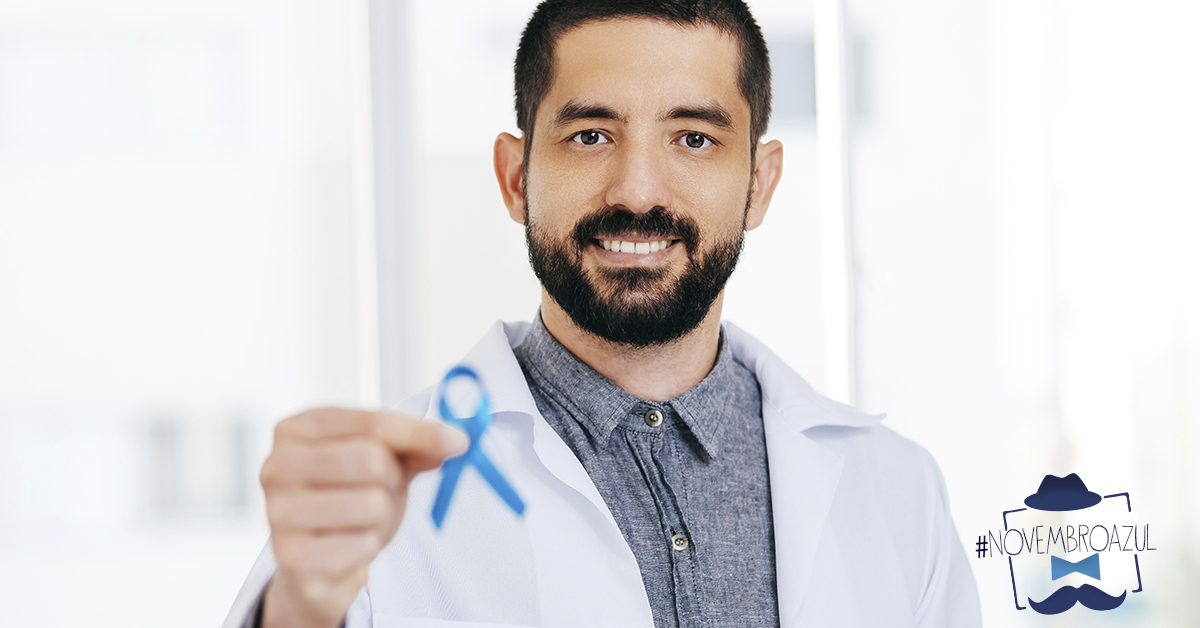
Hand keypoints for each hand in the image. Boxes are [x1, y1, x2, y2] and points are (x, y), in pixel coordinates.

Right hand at [259, 408, 467, 627]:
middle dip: (392, 479)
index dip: (419, 431)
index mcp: (296, 429)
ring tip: (361, 519)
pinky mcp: (291, 557)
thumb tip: (451, 441)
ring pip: (371, 504)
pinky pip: (363, 545)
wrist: (316, 562)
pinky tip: (348, 546)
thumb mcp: (380, 460)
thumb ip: (412, 444)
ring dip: (381, 515)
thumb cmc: (346, 498)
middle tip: (382, 490)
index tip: (457, 442)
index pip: (369, 421)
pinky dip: (369, 547)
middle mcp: (276, 465)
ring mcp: (278, 512)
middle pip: (371, 460)